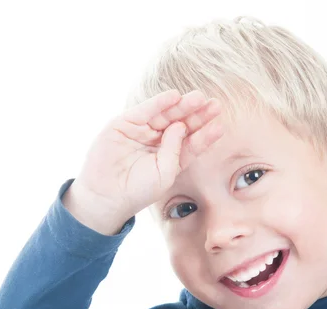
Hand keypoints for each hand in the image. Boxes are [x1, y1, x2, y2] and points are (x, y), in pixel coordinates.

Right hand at [63, 90, 222, 233]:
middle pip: (182, 124)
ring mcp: (142, 131)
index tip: (219, 125)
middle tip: (214, 105)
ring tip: (198, 98)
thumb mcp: (165, 174)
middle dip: (198, 115)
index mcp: (171, 158)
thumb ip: (175, 150)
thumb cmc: (138, 190)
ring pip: (166, 115)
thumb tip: (180, 125)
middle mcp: (158, 142)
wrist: (106, 195)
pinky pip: (145, 110)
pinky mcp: (125, 123)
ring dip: (183, 106)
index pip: (192, 142)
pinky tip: (174, 96)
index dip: (205, 134)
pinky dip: (159, 102)